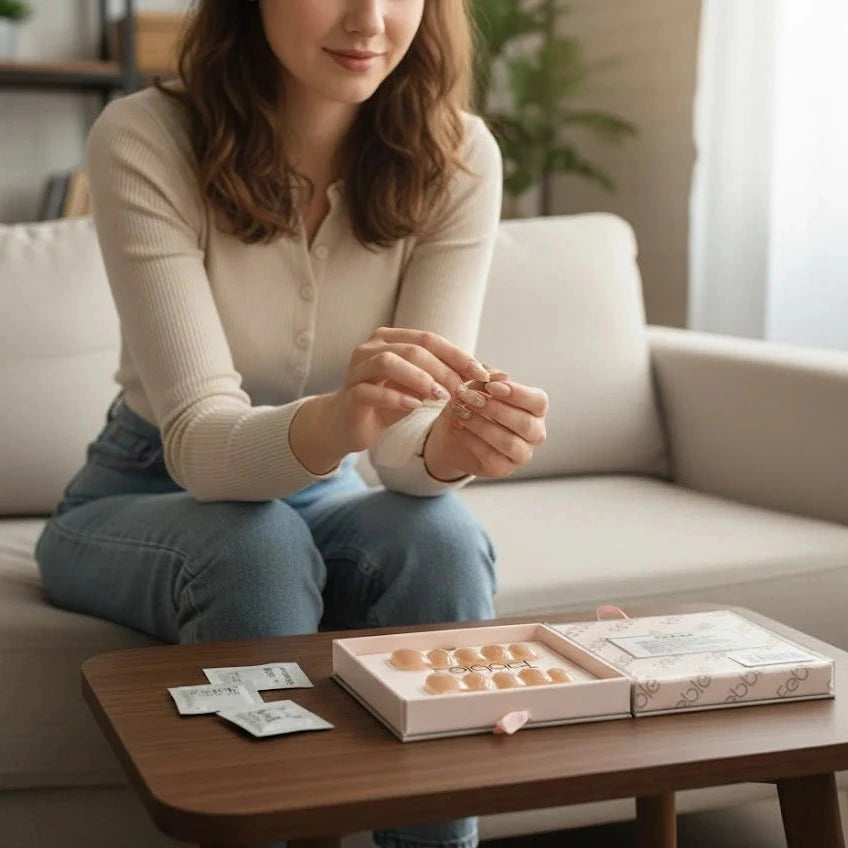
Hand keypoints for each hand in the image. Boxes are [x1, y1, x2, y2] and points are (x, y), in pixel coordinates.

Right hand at [324, 327, 490, 454]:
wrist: (348, 424)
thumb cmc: (389, 402)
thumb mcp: (423, 388)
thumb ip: (451, 378)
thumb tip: (497, 374)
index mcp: (391, 339)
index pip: (430, 340)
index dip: (458, 356)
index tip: (483, 375)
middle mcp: (371, 347)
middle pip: (414, 349)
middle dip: (444, 370)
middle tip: (465, 391)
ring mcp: (357, 369)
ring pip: (390, 363)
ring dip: (421, 379)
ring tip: (440, 397)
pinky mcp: (351, 394)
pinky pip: (372, 391)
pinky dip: (397, 398)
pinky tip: (415, 407)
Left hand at [423, 376, 547, 479]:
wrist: (454, 434)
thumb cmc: (473, 405)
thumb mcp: (476, 388)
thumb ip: (487, 381)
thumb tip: (498, 374)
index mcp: (536, 410)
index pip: (538, 401)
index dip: (517, 394)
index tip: (491, 386)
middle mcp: (535, 433)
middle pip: (525, 423)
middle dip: (496, 409)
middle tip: (470, 398)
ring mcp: (522, 454)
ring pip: (509, 442)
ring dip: (483, 425)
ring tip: (461, 412)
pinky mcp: (504, 469)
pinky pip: (492, 457)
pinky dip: (473, 440)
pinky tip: (459, 427)